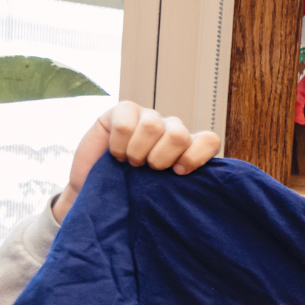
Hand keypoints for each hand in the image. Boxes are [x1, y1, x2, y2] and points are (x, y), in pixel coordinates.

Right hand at [57, 103, 219, 222]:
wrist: (96, 188)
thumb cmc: (133, 191)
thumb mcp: (162, 193)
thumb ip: (183, 187)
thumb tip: (204, 195)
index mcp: (188, 148)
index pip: (209, 140)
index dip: (196, 156)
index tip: (178, 172)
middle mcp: (172, 129)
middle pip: (179, 134)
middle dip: (160, 157)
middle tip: (148, 169)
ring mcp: (149, 117)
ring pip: (153, 126)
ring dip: (138, 151)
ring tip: (130, 162)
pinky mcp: (124, 110)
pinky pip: (126, 123)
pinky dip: (118, 144)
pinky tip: (115, 152)